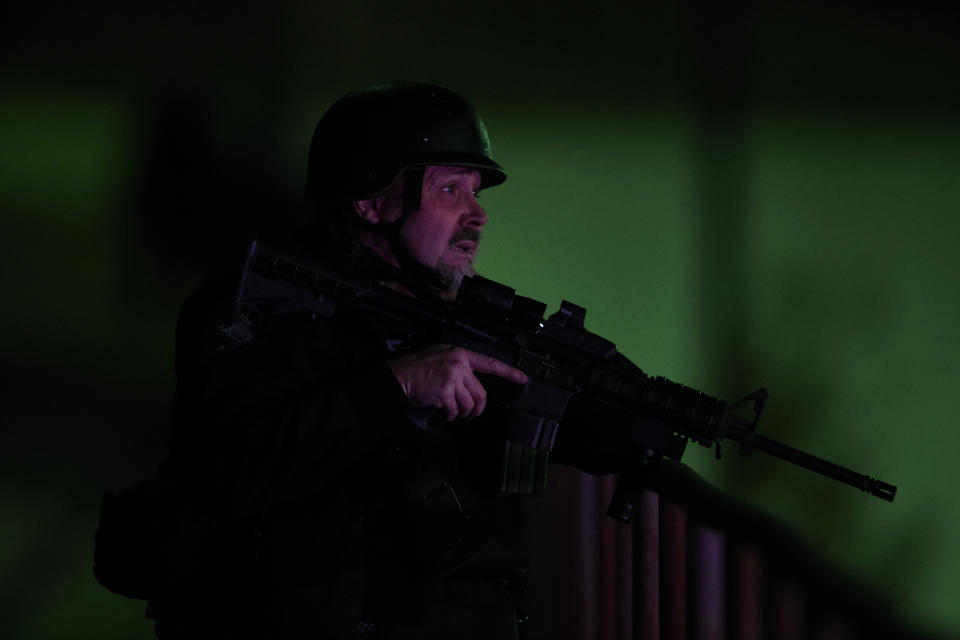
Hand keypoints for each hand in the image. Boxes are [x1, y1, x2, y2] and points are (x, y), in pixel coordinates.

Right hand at [388, 345, 527, 421]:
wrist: (399, 376)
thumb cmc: (418, 368)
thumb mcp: (441, 356)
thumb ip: (458, 366)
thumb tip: (470, 384)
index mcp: (461, 354)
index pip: (490, 363)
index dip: (508, 372)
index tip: (523, 378)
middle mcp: (460, 364)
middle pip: (481, 392)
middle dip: (477, 408)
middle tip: (470, 415)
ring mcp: (453, 377)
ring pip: (469, 403)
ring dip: (463, 413)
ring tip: (453, 413)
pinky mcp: (446, 391)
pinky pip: (456, 410)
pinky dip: (451, 415)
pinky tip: (443, 412)